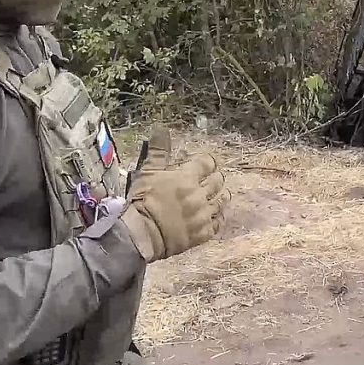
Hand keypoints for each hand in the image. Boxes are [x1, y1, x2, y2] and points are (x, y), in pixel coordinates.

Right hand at [119, 126, 228, 261]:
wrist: (141, 235)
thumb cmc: (143, 200)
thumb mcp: (147, 172)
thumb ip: (157, 151)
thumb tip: (161, 129)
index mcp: (187, 177)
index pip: (207, 163)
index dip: (207, 162)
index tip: (204, 164)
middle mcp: (199, 194)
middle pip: (218, 181)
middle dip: (215, 178)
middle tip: (211, 179)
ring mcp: (203, 215)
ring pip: (222, 201)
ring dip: (221, 196)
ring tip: (217, 195)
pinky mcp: (203, 233)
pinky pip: (219, 222)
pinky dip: (218, 217)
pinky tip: (215, 215)